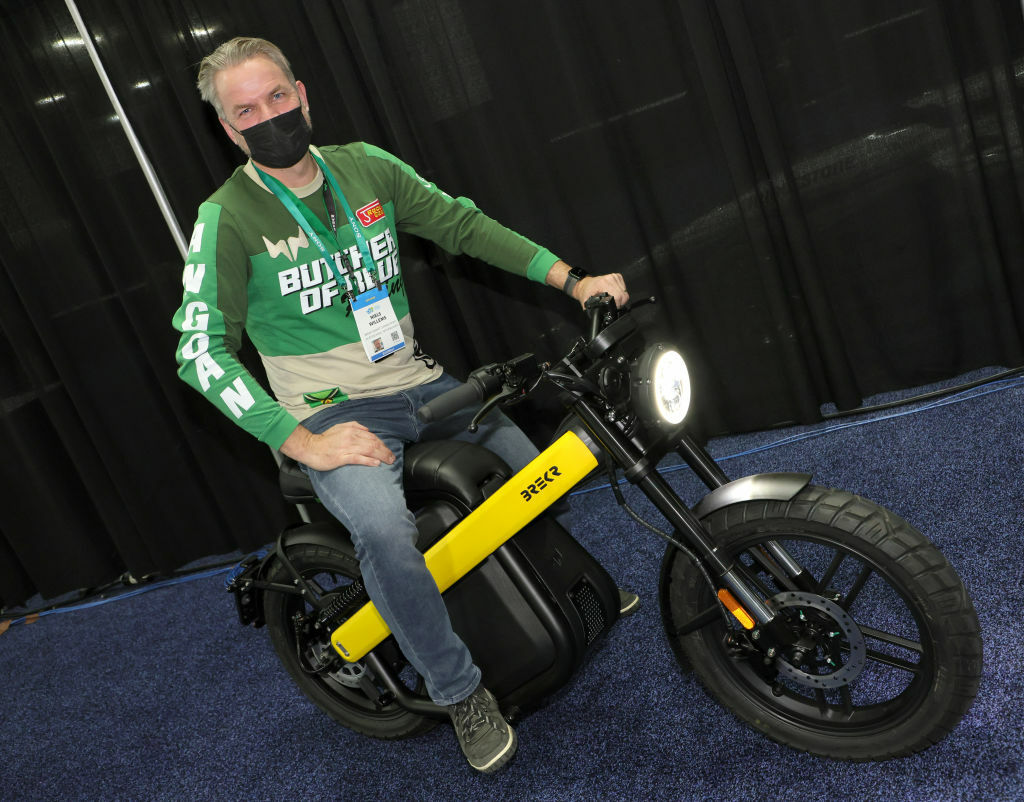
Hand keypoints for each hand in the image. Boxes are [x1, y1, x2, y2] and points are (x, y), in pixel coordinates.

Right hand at [280, 422, 395, 470]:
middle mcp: (350, 437)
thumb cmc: (324, 439)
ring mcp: (346, 447)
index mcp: (351, 429)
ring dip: (381, 456)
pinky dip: (368, 461)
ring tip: (389, 461)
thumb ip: (354, 426)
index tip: (388, 450)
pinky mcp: (341, 458)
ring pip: (368, 450)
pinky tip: (376, 463)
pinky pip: (358, 459)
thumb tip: (368, 430)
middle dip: (385, 450)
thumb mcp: (340, 427)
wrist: (309, 447)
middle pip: (373, 443)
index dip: (382, 443)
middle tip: (392, 457)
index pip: (371, 436)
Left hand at [573, 272, 627, 308]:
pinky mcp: (617, 276)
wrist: (585, 284)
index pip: (618, 296)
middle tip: (612, 304)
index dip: (617, 305)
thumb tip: (597, 316)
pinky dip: (620, 292)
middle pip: (623, 295)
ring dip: (620, 298)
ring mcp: (614, 277)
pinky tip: (613, 293)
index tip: (613, 308)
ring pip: (624, 292)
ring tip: (612, 298)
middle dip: (619, 303)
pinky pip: (624, 288)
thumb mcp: (587, 303)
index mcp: (603, 283)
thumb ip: (593, 310)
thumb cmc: (586, 292)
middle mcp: (610, 278)